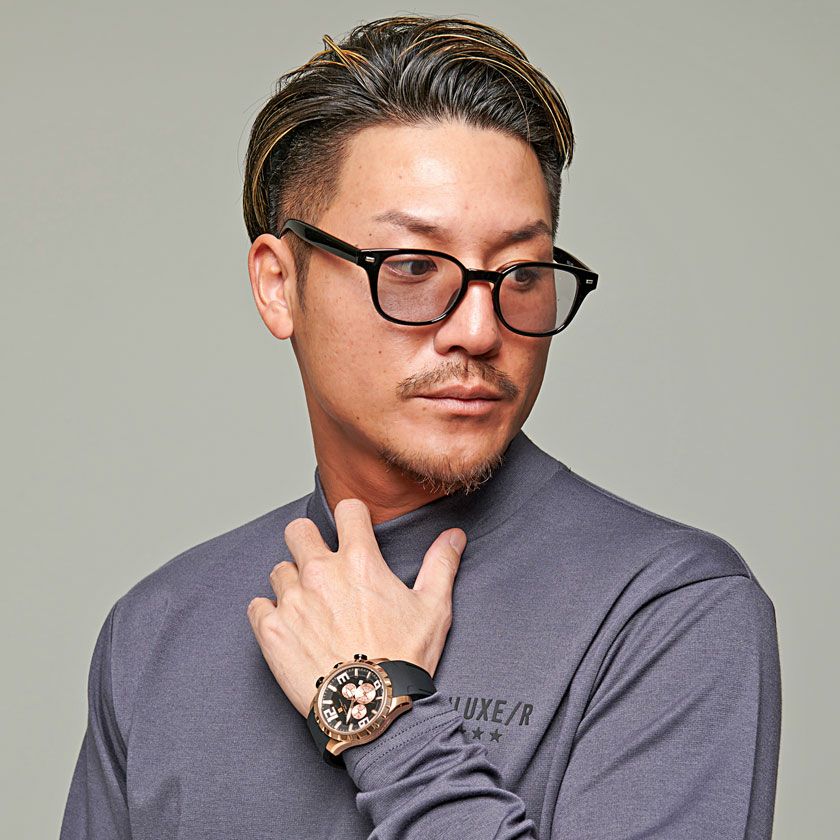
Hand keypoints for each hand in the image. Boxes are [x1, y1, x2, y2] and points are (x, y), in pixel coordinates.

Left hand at [246, 498, 467, 716]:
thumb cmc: (405, 659)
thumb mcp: (433, 608)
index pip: (347, 509)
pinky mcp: (271, 630)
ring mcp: (292, 601)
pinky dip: (269, 613)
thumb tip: (454, 536)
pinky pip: (256, 606)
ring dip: (291, 583)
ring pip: (279, 570)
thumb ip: (441, 565)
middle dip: (307, 541)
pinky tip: (288, 627)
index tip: (353, 532)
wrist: (373, 710)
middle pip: (298, 530)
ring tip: (309, 607)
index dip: (351, 517)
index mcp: (359, 561)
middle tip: (319, 564)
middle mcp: (321, 573)